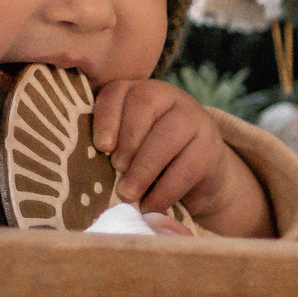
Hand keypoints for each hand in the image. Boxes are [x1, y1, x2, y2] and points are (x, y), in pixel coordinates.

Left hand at [91, 79, 271, 237]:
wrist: (200, 176)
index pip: (119, 91)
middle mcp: (169, 97)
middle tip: (116, 170)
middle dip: (127, 141)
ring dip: (144, 168)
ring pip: (167, 135)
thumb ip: (111, 145)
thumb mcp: (129, 147)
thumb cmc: (151, 160)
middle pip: (145, 105)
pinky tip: (151, 205)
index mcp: (141, 92)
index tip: (101, 147)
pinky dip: (165, 190)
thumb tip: (86, 166)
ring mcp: (194, 118)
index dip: (107, 117)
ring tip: (128, 194)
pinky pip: (187, 166)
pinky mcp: (211, 146)